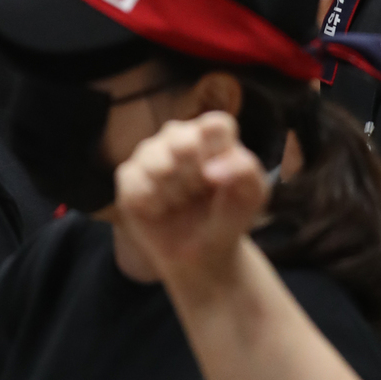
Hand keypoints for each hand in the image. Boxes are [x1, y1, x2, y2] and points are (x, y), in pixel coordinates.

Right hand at [115, 113, 268, 291]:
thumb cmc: (228, 215)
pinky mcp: (128, 175)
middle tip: (198, 192)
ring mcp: (151, 153)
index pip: (215, 125)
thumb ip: (244, 170)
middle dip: (193, 177)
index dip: (217, 155)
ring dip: (172, 192)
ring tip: (180, 202)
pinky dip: (151, 202)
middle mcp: (179, 136)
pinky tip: (160, 210)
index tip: (217, 179)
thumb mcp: (252, 194)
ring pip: (155, 161)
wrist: (202, 254)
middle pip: (182, 141)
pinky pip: (133, 181)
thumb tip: (210, 170)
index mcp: (212, 135)